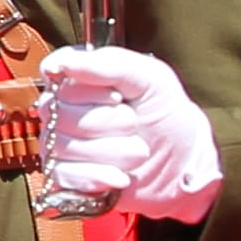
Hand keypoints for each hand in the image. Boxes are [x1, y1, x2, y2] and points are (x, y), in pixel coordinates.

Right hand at [37, 45, 222, 216]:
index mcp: (79, 79)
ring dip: (112, 151)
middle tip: (134, 125)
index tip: (117, 97)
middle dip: (108, 121)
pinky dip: (100, 176)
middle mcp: (62, 110)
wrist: (184, 168)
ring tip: (137, 152)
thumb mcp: (153, 80)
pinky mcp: (63, 176)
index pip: (55, 72)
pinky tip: (121, 176)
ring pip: (63, 145)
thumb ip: (112, 64)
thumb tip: (64, 64)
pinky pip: (64, 175)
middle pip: (60, 111)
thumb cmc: (167, 118)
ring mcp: (59, 144)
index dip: (87, 88)